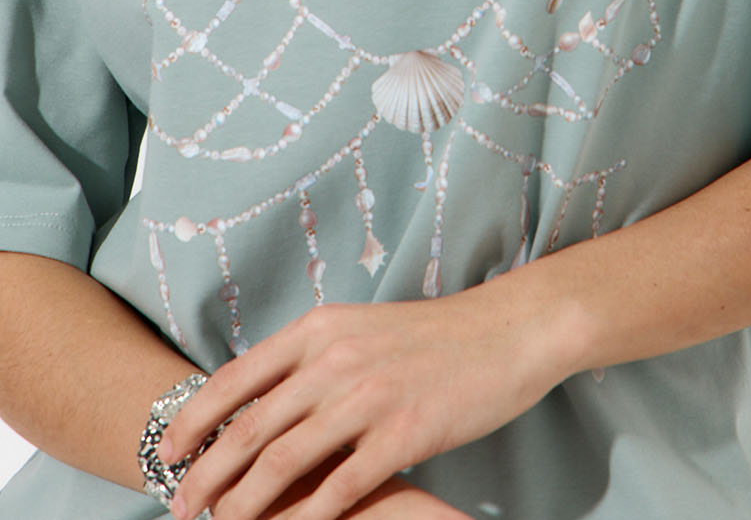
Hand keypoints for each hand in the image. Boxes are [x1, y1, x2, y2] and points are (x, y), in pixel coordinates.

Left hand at [158, 285, 560, 518]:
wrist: (507, 331)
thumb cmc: (434, 335)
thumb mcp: (363, 326)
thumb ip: (314, 355)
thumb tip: (262, 395)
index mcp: (321, 327)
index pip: (238, 377)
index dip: (195, 419)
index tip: (165, 452)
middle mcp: (336, 357)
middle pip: (250, 426)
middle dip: (205, 473)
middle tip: (178, 507)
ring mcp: (369, 396)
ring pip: (283, 461)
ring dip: (242, 503)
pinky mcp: (403, 434)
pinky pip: (338, 487)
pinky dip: (305, 518)